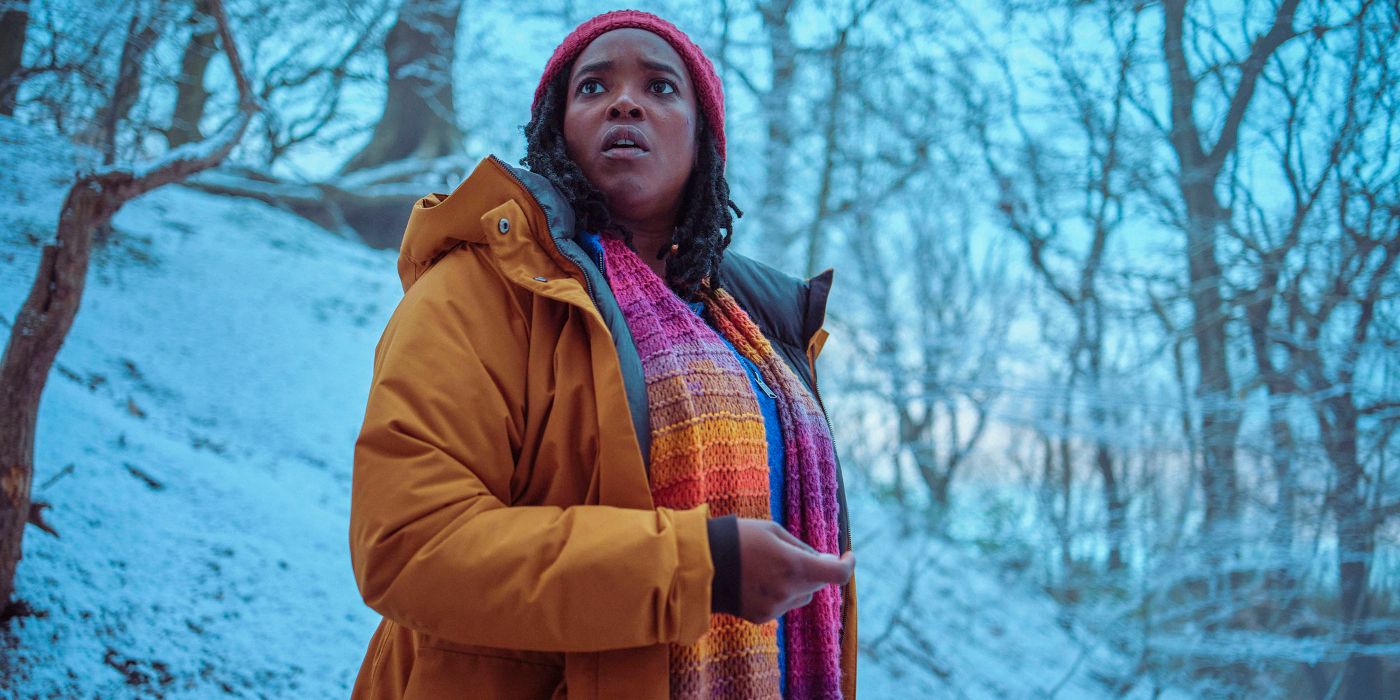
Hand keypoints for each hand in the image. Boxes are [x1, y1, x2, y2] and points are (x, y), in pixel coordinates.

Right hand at [734, 518, 854, 623]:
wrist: (699, 564)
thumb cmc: (737, 538)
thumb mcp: (773, 530)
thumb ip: (802, 547)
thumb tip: (822, 559)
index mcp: (794, 566)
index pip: (837, 574)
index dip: (848, 564)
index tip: (847, 555)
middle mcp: (788, 591)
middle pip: (819, 583)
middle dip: (816, 568)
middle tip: (797, 554)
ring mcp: (775, 607)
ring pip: (802, 595)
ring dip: (798, 582)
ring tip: (772, 566)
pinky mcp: (761, 617)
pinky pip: (783, 604)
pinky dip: (780, 592)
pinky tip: (758, 579)